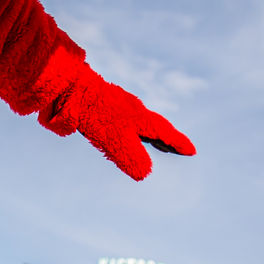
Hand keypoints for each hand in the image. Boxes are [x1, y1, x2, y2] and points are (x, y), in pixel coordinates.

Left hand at [41, 71, 195, 180]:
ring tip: (152, 144)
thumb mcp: (117, 142)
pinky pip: (126, 119)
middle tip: (176, 149)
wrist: (71, 89)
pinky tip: (122, 132)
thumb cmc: (96, 115)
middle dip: (166, 139)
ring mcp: (120, 105)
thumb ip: (133, 159)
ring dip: (149, 134)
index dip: (179, 144)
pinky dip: (132, 129)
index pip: (166, 134)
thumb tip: (145, 173)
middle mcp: (134, 110)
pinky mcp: (104, 104)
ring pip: (140, 122)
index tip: (192, 151)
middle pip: (156, 126)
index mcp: (142, 119)